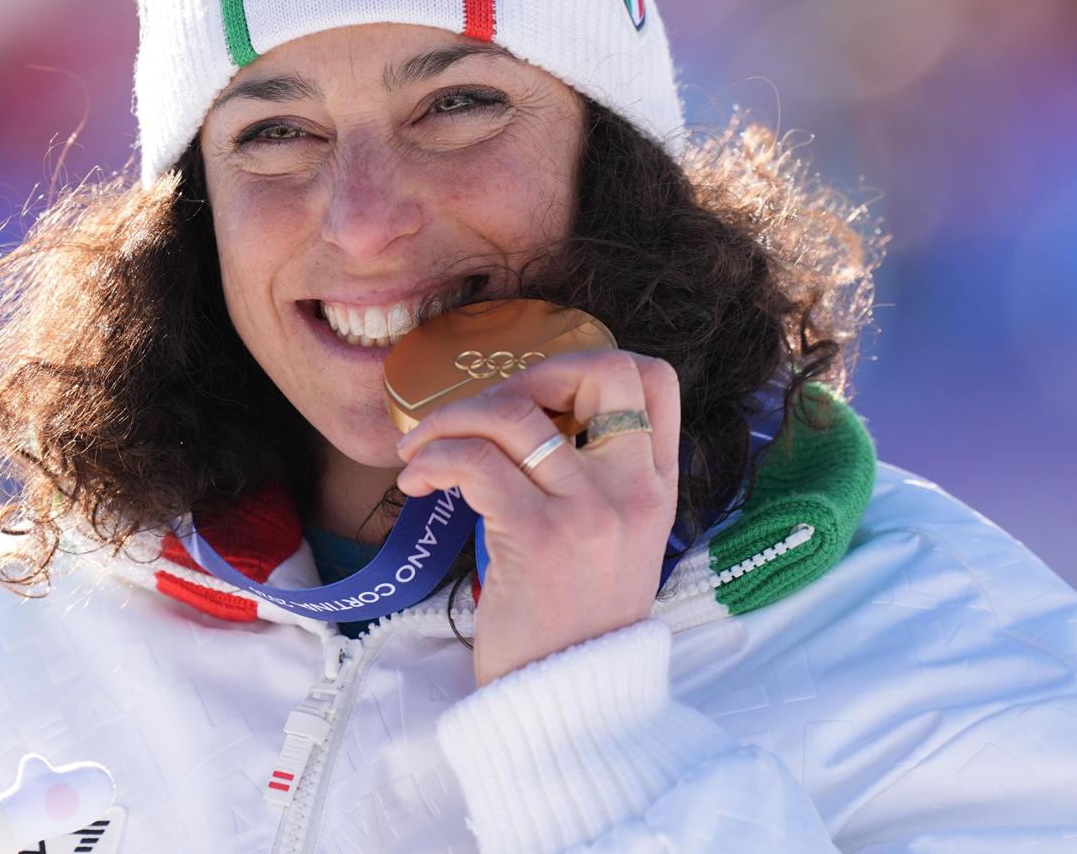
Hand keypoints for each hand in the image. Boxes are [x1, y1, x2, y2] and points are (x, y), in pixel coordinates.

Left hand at [394, 349, 680, 686]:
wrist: (566, 713)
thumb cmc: (572, 630)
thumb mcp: (614, 549)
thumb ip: (596, 486)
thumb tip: (533, 424)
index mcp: (658, 489)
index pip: (654, 381)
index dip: (590, 364)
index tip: (538, 396)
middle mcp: (634, 492)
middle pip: (600, 370)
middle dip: (526, 374)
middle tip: (480, 413)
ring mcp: (590, 512)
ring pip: (517, 412)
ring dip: (453, 418)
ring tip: (421, 450)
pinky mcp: (537, 538)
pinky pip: (476, 461)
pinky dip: (435, 458)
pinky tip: (418, 482)